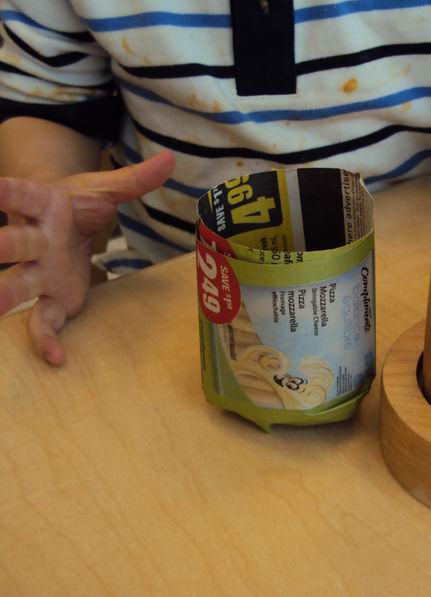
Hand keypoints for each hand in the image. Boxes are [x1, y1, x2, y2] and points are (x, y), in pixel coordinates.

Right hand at [0, 151, 174, 365]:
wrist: (62, 222)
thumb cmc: (78, 203)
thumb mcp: (104, 189)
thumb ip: (135, 179)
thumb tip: (171, 160)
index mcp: (42, 207)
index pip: (21, 195)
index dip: (5, 192)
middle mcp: (33, 239)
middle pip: (15, 243)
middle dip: (1, 246)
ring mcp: (37, 271)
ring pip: (18, 284)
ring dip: (5, 296)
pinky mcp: (51, 298)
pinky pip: (42, 321)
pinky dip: (46, 339)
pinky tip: (55, 358)